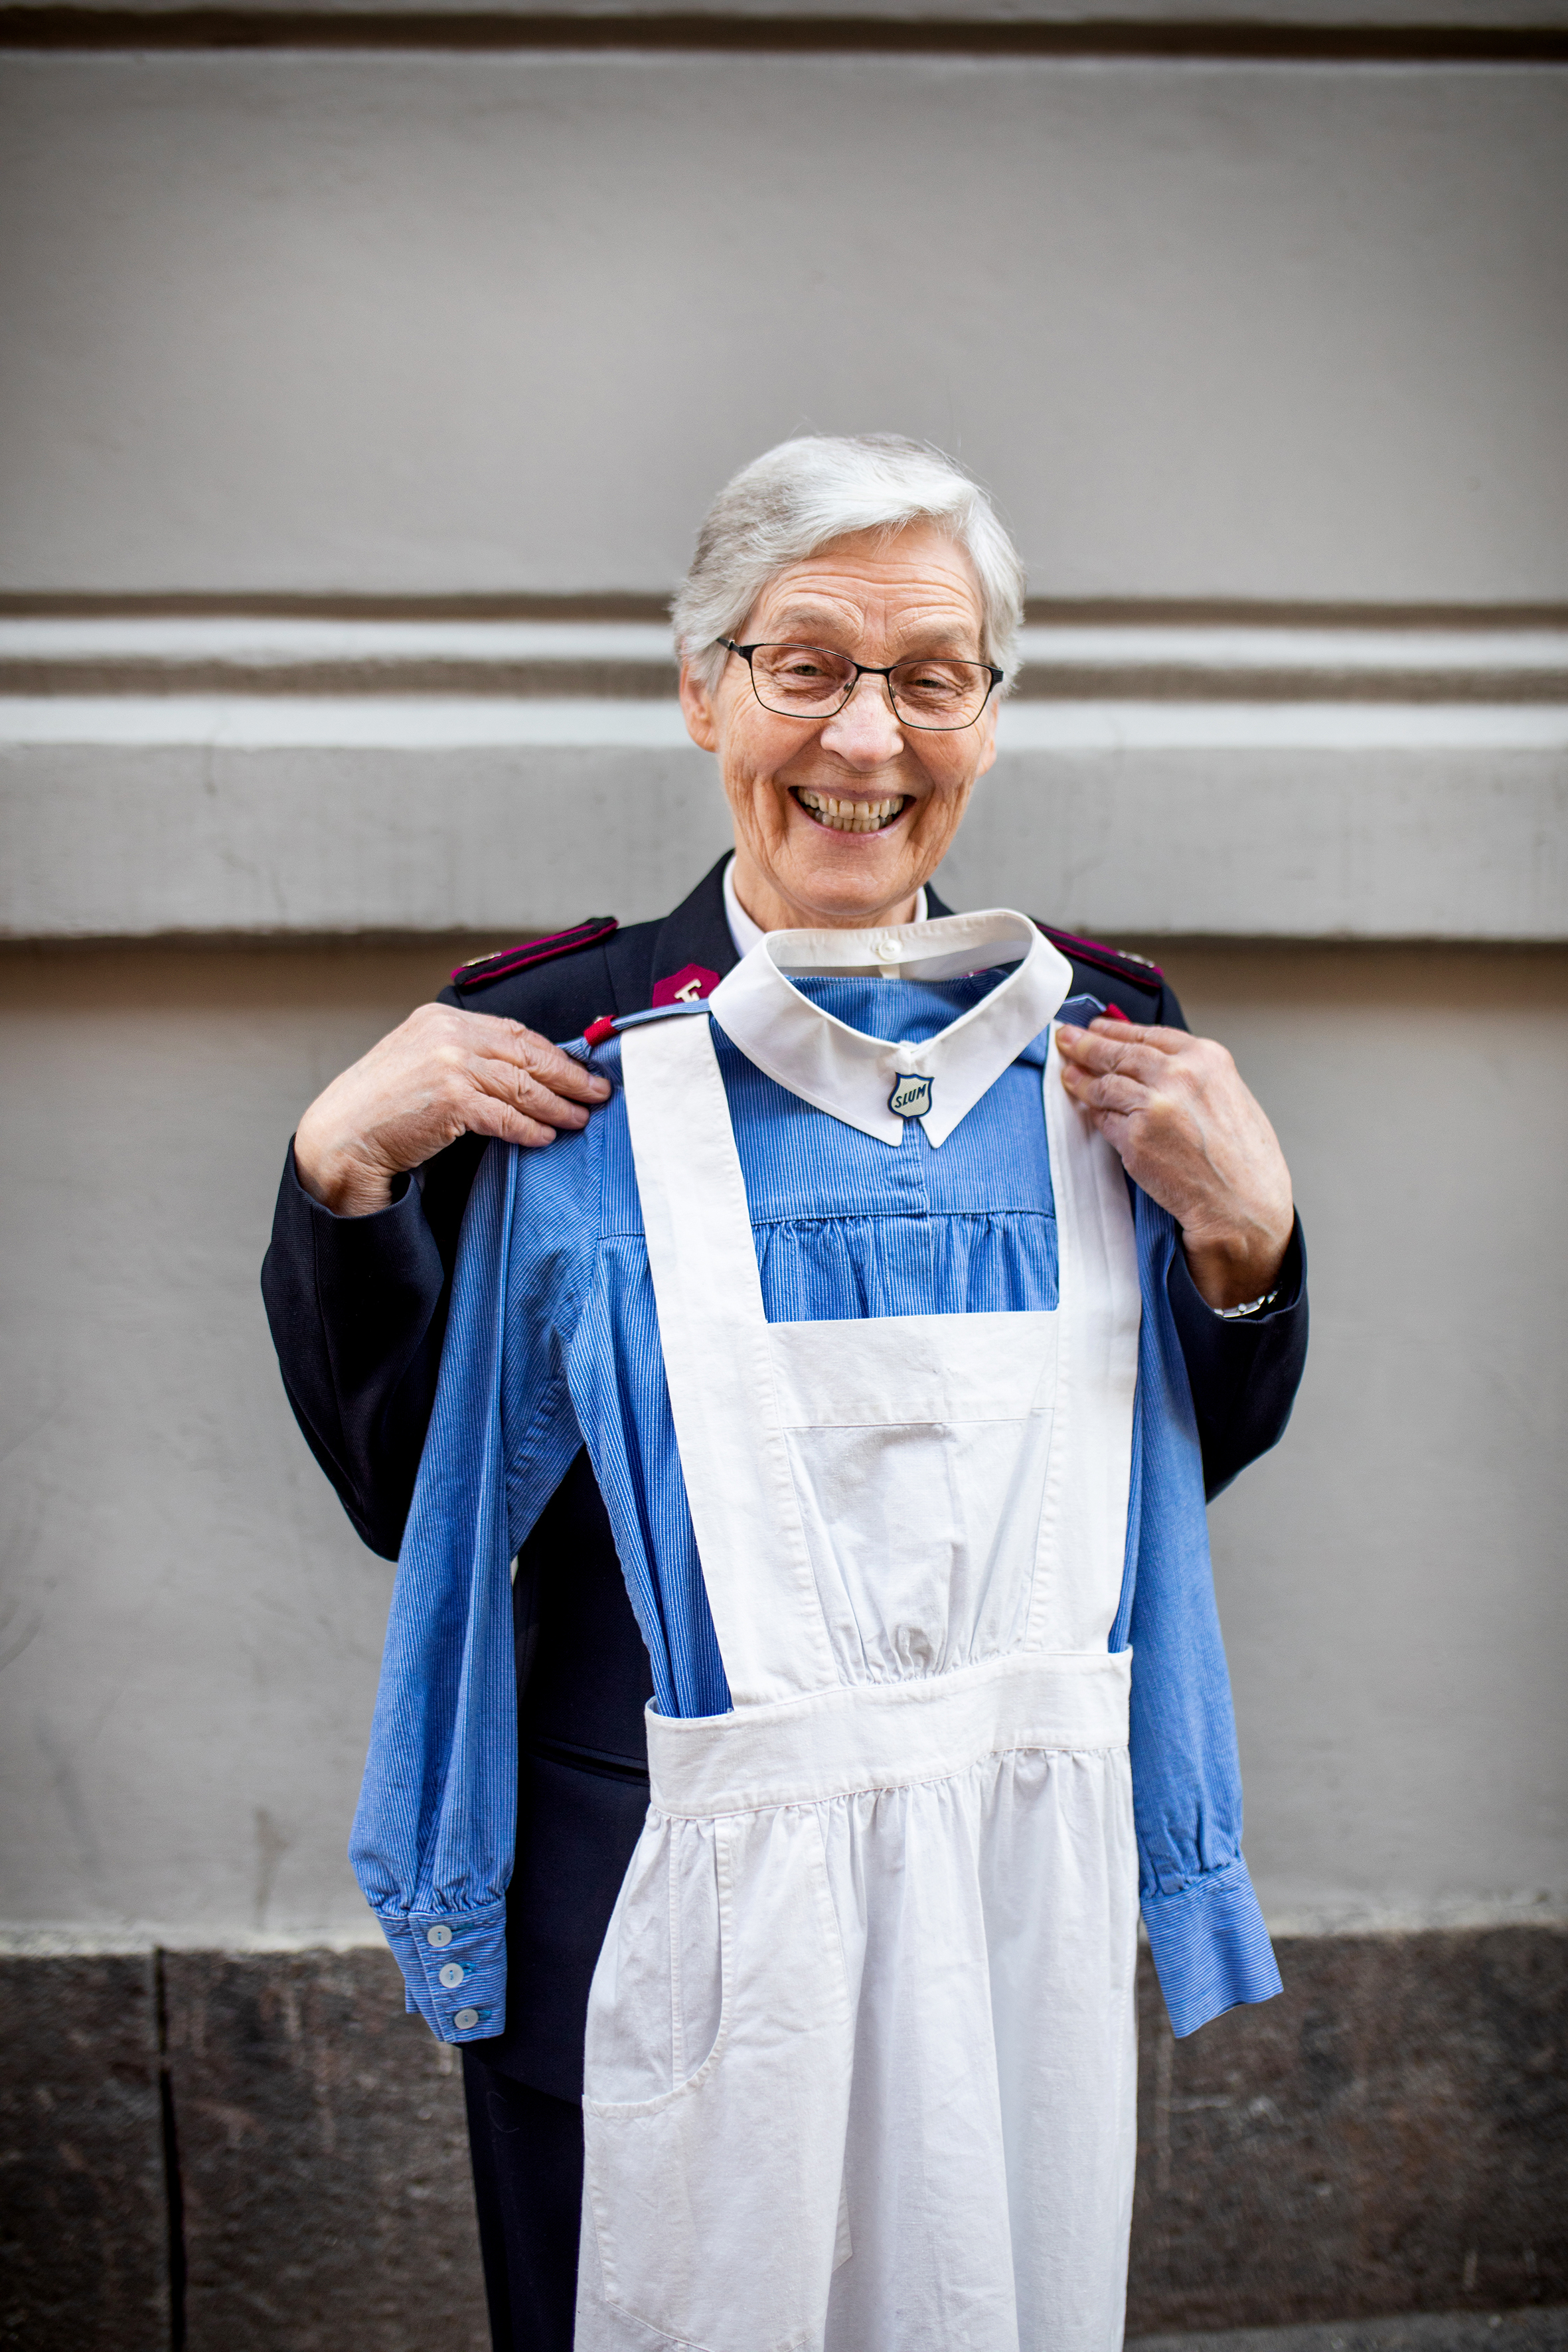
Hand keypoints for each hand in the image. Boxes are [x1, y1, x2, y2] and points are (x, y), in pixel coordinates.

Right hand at [293, 1003, 612, 1216]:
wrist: (343, 1135)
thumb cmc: (383, 1106)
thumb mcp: (422, 1061)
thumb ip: (465, 1056)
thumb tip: (522, 1071)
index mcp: (442, 1019)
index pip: (514, 1032)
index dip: (552, 1053)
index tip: (580, 1067)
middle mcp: (448, 1034)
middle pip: (526, 1055)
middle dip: (569, 1075)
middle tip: (599, 1092)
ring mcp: (450, 1065)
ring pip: (522, 1086)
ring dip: (558, 1105)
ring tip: (581, 1118)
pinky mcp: (451, 1100)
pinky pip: (505, 1116)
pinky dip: (530, 1128)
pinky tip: (547, 1137)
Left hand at [1055, 1020, 1293, 1310]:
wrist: (1243, 1204)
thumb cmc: (1244, 1160)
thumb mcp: (1230, 1097)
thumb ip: (1194, 1076)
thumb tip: (1157, 1065)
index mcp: (1208, 1059)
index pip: (1150, 1035)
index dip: (1118, 1030)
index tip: (1098, 1027)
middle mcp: (1180, 1075)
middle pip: (1121, 1054)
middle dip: (1088, 1045)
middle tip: (1067, 1039)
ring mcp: (1154, 1106)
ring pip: (1106, 1085)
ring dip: (1081, 1078)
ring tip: (1068, 1072)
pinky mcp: (1135, 1138)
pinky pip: (1104, 1120)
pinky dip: (1094, 1113)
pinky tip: (1086, 1108)